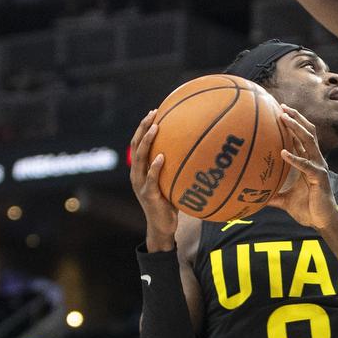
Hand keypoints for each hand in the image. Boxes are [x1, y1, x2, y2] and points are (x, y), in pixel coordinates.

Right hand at [129, 110, 177, 250]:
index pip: (139, 142)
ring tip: (156, 128)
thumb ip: (179, 167)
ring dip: (147, 142)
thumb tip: (201, 150)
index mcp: (141, 168)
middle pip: (136, 145)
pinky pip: (151, 179)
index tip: (154, 111)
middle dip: (143, 127)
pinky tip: (161, 157)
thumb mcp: (173, 181)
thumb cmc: (170, 202)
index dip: (144, 127)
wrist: (163, 227)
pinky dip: (155, 167)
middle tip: (153, 113)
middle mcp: (137, 173)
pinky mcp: (148, 195)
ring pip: (140, 158)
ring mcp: (141, 184)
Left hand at [273, 106, 337, 231]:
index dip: (293, 123)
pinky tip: (283, 152)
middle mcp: (315, 160)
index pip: (301, 137)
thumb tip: (253, 198)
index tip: (279, 110)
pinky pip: (306, 166)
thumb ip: (271, 195)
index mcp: (308, 162)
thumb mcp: (284, 200)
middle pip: (308, 132)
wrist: (322, 222)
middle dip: (296, 118)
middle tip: (281, 107)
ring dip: (296, 128)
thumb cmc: (307, 209)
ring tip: (284, 118)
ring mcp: (319, 168)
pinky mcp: (320, 178)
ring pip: (309, 142)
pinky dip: (295, 158)